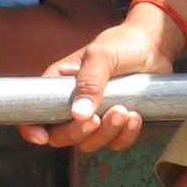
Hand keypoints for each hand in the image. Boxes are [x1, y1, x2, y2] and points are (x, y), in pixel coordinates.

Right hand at [23, 10, 181, 151]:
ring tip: (123, 111)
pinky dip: (124, 136)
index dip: (32, 128)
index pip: (35, 112)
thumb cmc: (121, 42)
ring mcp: (96, 115)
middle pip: (61, 136)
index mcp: (59, 86)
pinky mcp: (118, 123)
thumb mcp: (101, 55)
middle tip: (96, 119)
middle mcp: (73, 104)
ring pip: (89, 143)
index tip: (42, 138)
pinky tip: (135, 116)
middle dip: (77, 133)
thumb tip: (79, 115)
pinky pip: (115, 143)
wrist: (153, 44)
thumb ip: (89, 82)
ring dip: (105, 133)